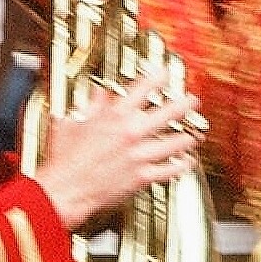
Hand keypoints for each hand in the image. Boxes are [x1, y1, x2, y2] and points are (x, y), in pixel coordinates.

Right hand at [32, 71, 198, 230]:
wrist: (67, 188)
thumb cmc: (66, 158)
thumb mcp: (73, 122)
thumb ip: (90, 106)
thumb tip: (98, 95)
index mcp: (113, 116)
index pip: (142, 89)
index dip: (157, 77)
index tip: (165, 73)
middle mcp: (130, 132)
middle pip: (166, 113)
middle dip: (183, 105)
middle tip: (192, 101)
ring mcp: (138, 155)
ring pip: (173, 143)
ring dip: (186, 138)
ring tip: (194, 134)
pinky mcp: (141, 176)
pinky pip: (168, 170)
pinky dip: (180, 166)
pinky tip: (187, 163)